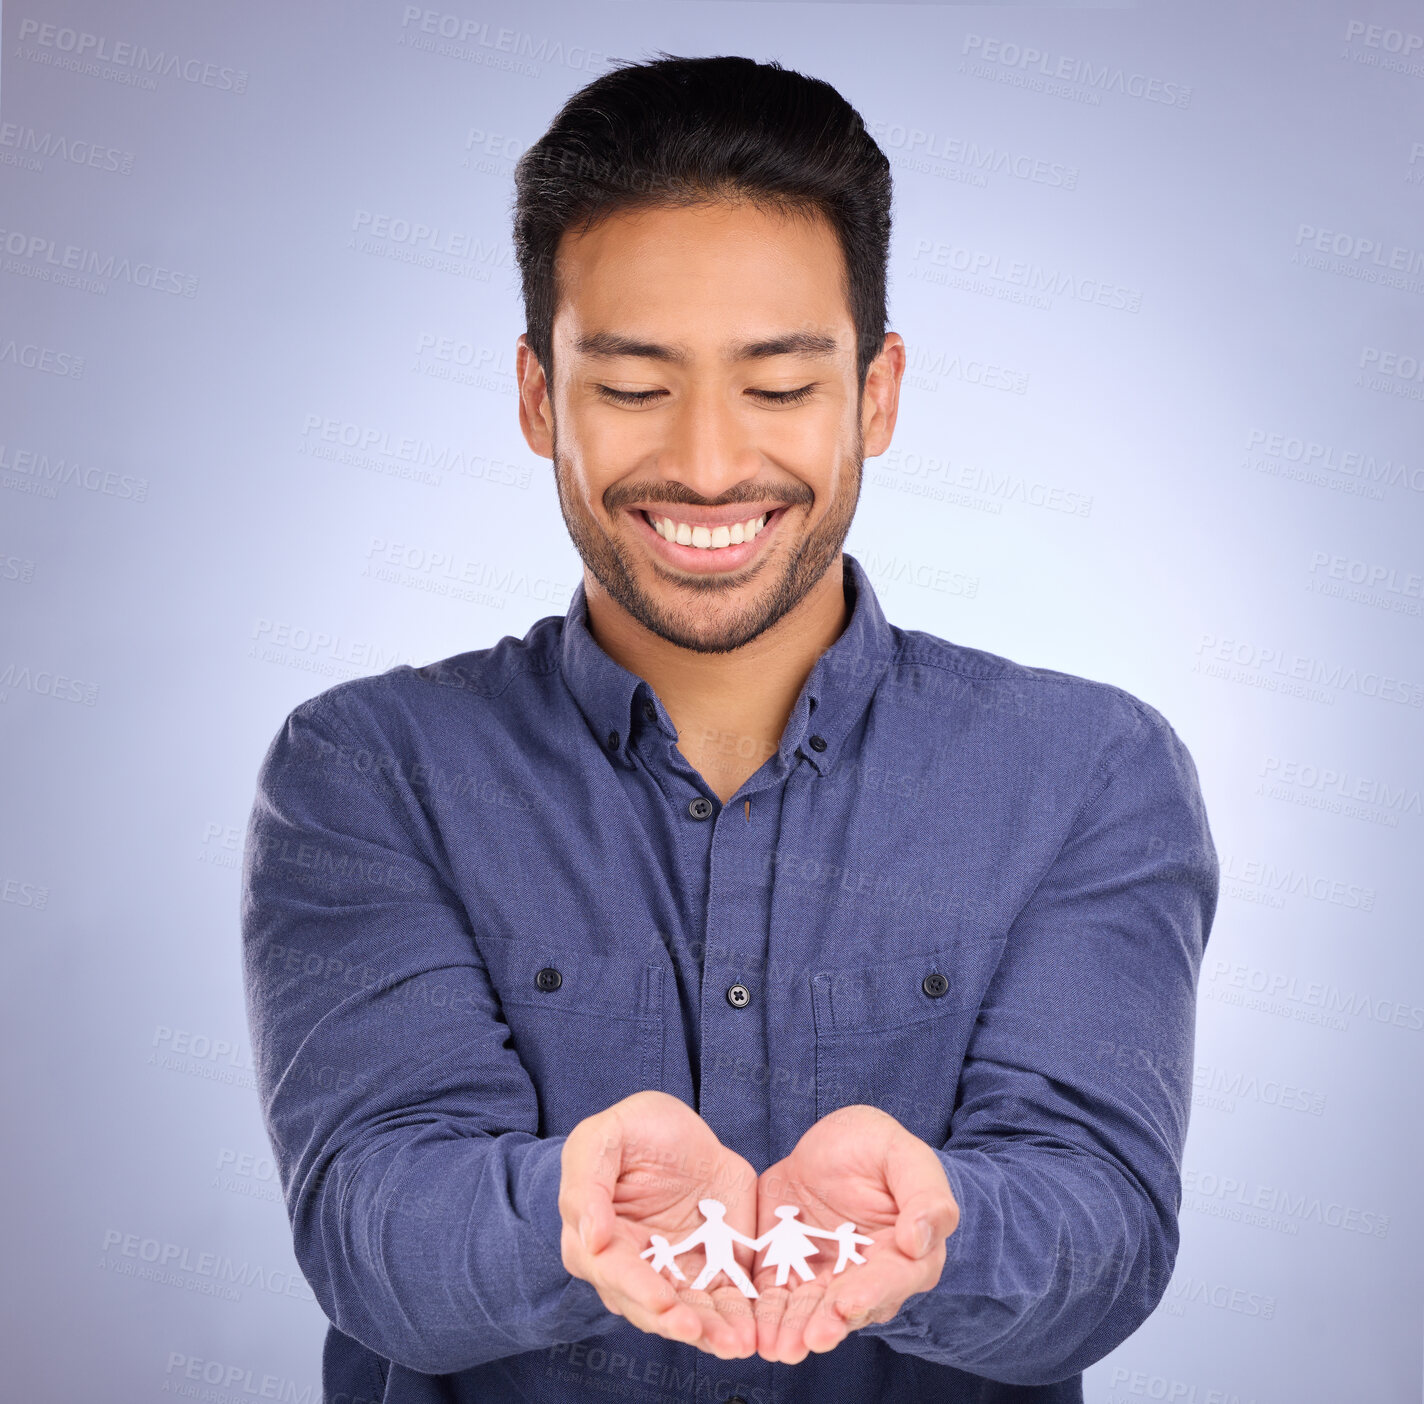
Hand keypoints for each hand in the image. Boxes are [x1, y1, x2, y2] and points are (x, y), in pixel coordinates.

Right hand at [560, 1090, 759, 1358]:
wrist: (685, 1133)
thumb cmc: (633, 1129)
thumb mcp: (602, 1137)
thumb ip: (587, 1184)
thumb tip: (590, 1238)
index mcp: (598, 1240)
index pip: (614, 1272)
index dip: (637, 1288)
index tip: (662, 1302)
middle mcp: (633, 1270)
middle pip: (650, 1307)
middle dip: (677, 1324)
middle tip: (700, 1333)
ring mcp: (674, 1276)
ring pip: (690, 1316)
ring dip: (711, 1334)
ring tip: (737, 1344)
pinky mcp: (712, 1274)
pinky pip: (726, 1304)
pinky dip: (740, 1321)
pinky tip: (755, 1333)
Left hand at [749, 1105, 958, 1362]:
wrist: (829, 1144)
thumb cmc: (877, 1148)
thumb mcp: (904, 1156)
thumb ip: (924, 1196)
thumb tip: (920, 1240)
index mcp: (905, 1254)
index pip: (892, 1280)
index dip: (871, 1293)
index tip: (848, 1303)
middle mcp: (866, 1278)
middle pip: (848, 1307)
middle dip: (827, 1325)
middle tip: (809, 1339)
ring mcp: (825, 1279)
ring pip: (810, 1312)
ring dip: (794, 1331)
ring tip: (777, 1346)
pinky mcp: (787, 1272)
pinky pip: (774, 1298)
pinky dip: (763, 1317)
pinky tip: (750, 1330)